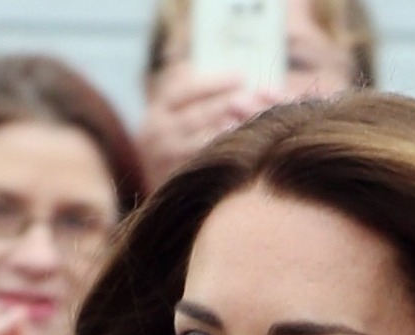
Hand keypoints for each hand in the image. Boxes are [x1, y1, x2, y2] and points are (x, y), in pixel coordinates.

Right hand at [134, 62, 272, 186]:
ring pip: (206, 140)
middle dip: (229, 104)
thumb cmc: (176, 140)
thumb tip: (210, 64)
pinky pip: (209, 164)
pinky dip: (228, 154)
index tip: (241, 76)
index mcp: (157, 109)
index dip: (215, 82)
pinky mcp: (180, 180)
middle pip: (199, 115)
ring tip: (257, 119)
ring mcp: (167, 159)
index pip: (186, 88)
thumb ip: (186, 85)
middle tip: (255, 97)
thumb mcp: (172, 111)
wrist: (161, 190)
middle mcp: (158, 133)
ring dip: (232, 129)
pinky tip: (248, 147)